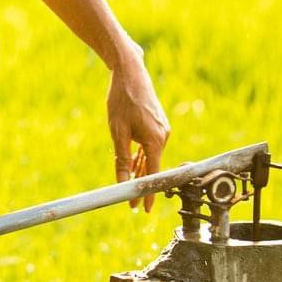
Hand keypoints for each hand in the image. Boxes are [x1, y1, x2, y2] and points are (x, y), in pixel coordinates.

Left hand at [107, 50, 170, 212]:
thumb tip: (122, 182)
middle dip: (142, 184)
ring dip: (140, 169)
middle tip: (132, 204)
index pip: (153, 174)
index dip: (147, 193)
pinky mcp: (157, 124)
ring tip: (130, 186)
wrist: (130, 71)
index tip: (143, 209)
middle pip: (152, 166)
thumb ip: (121, 159)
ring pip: (150, 156)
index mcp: (156, 140)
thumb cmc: (122, 100)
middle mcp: (163, 136)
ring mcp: (162, 129)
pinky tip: (133, 164)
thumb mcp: (117, 132)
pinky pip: (150, 146)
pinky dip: (141, 156)